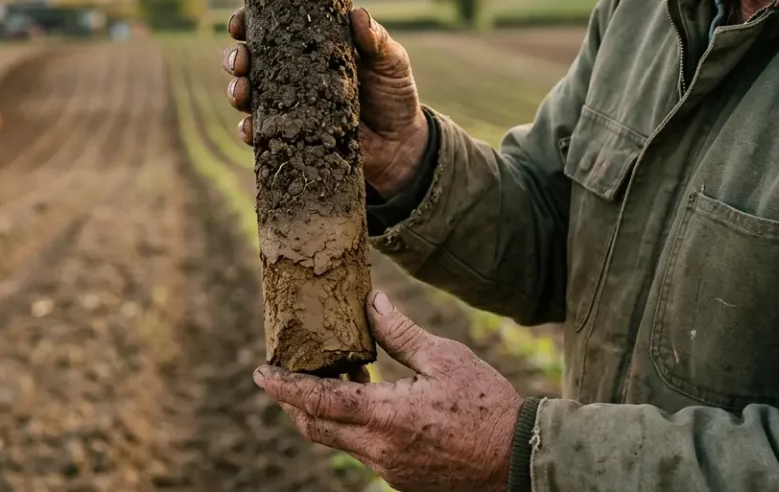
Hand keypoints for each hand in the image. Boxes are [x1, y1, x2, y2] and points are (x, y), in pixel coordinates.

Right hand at [223, 7, 429, 194]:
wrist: (401, 145)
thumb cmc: (394, 94)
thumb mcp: (391, 62)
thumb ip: (376, 40)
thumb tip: (358, 14)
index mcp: (310, 46)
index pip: (272, 27)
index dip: (249, 21)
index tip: (242, 20)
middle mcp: (291, 74)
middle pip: (249, 60)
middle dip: (235, 57)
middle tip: (241, 59)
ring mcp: (287, 107)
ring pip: (247, 95)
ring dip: (236, 90)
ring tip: (242, 91)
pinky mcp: (290, 137)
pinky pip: (259, 134)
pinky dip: (249, 130)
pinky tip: (250, 129)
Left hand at [253, 290, 522, 491]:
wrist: (519, 461)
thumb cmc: (487, 407)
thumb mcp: (445, 359)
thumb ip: (401, 334)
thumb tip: (370, 304)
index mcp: (385, 417)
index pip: (315, 401)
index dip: (282, 387)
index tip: (260, 372)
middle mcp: (378, 449)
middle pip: (315, 426)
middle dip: (294, 401)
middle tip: (289, 372)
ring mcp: (387, 469)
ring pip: (338, 440)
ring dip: (328, 410)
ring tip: (344, 376)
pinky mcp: (400, 479)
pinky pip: (363, 451)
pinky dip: (355, 425)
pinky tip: (374, 401)